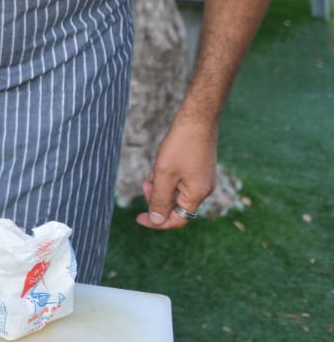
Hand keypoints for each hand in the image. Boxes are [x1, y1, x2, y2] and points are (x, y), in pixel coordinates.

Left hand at [137, 113, 217, 229]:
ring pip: (176, 193)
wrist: (197, 119)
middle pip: (176, 207)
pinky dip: (166, 178)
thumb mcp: (164, 174)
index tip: (138, 218)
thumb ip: (159, 199)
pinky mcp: (198, 170)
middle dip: (157, 199)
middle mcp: (203, 190)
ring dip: (160, 187)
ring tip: (152, 172)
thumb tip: (157, 220)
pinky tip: (159, 166)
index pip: (178, 219)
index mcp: (197, 194)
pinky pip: (179, 182)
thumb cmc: (181, 145)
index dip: (157, 222)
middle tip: (144, 184)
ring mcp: (201, 179)